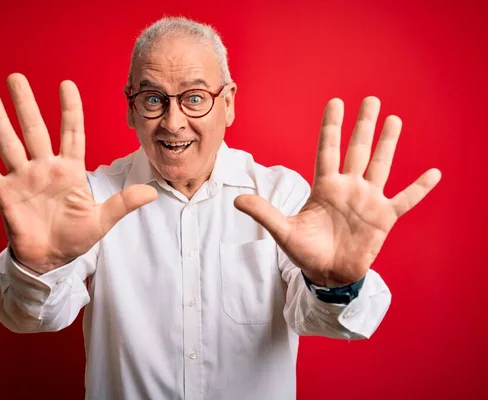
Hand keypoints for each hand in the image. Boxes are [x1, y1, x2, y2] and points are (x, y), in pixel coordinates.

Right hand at [0, 73, 156, 272]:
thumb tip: (153, 193)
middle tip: (16, 78)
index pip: (71, 133)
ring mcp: (23, 179)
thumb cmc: (77, 237)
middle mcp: (45, 168)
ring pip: (9, 144)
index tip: (67, 85)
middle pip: (35, 130)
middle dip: (26, 104)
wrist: (52, 260)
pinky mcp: (5, 195)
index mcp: (70, 170)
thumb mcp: (102, 220)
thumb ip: (123, 204)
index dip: (70, 110)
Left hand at [234, 97, 440, 286]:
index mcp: (324, 187)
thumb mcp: (283, 231)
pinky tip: (433, 173)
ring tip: (395, 120)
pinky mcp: (383, 218)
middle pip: (358, 150)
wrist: (327, 274)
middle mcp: (348, 188)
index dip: (331, 127)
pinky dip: (419, 188)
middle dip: (364, 125)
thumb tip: (236, 200)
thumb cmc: (306, 251)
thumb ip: (264, 212)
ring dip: (388, 144)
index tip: (336, 102)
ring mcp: (368, 201)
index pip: (328, 150)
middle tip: (371, 100)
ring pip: (381, 166)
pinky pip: (405, 199)